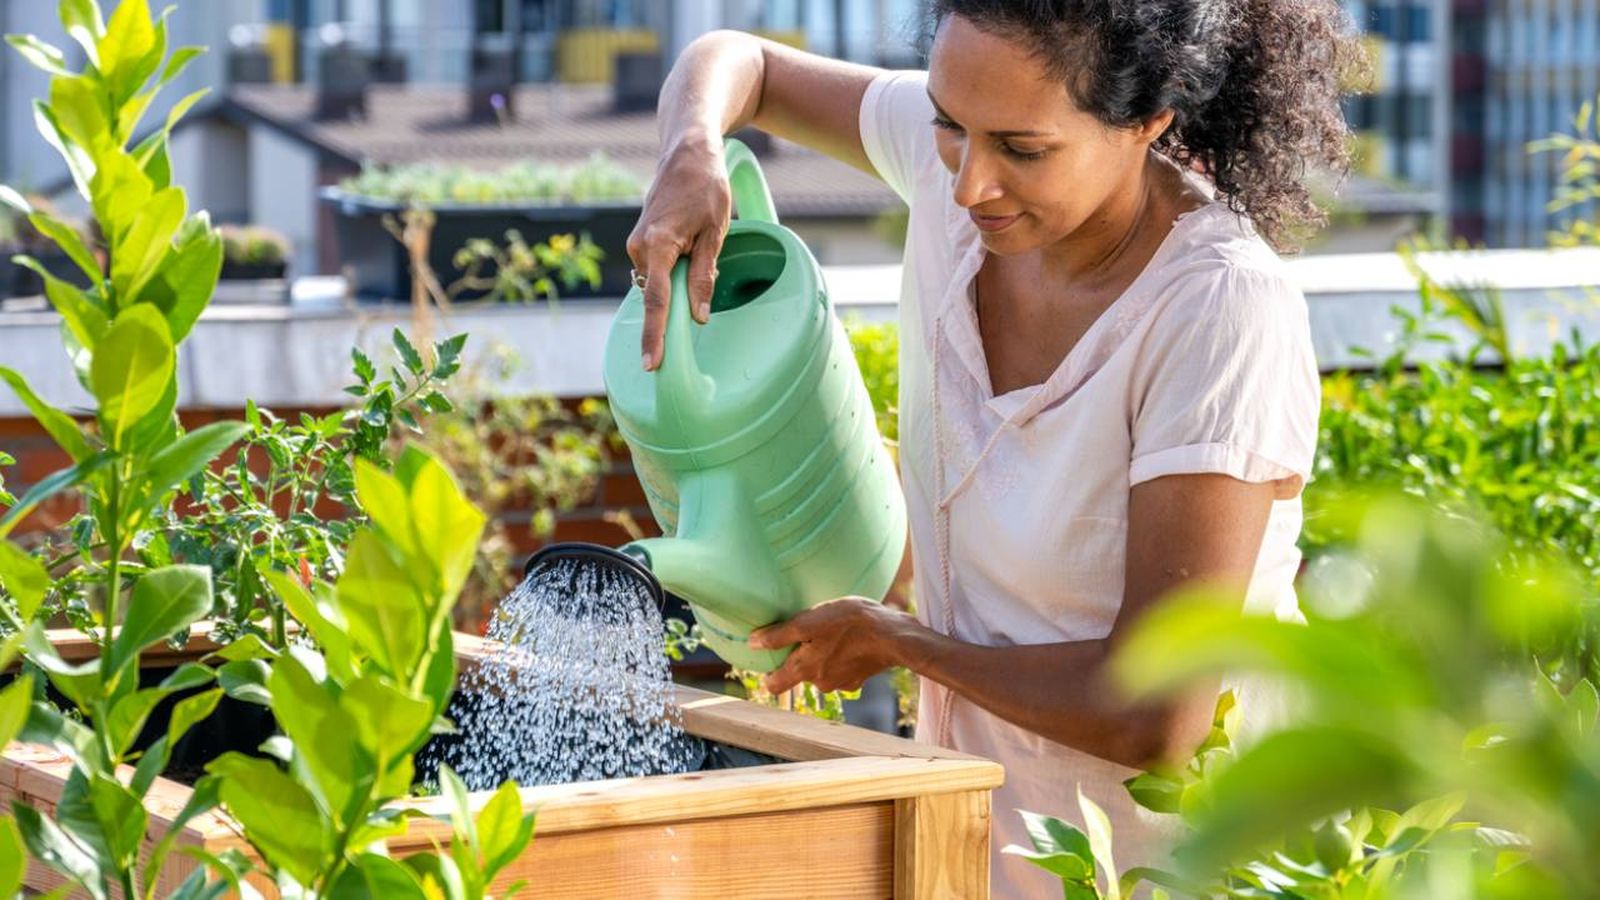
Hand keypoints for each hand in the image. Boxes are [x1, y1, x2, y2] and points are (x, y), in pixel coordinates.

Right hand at [626, 131, 730, 369]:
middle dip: (679, 300)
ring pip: (660, 284)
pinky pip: (658, 272)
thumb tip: (699, 317)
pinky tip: (690, 247)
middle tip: (705, 260)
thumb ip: (705, 276)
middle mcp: (639, 248)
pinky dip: (674, 273)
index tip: (652, 364)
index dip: (655, 336)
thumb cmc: (705, 187)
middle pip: (659, 295)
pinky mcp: (641, 244)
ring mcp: (637, 246)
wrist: (686, 152)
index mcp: (658, 246)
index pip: (657, 302)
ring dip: (680, 281)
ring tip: (700, 241)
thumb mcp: (716, 233)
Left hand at [748, 598, 921, 694]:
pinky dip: (841, 656)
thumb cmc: (850, 623)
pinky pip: (841, 669)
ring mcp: (841, 683)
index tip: (769, 655)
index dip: (768, 672)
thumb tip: (752, 643)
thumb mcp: (809, 622)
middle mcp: (820, 683)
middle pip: (798, 675)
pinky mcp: (859, 678)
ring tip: (831, 631)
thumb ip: (779, 635)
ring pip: (821, 671)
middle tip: (807, 634)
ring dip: (822, 654)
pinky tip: (849, 639)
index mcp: (804, 670)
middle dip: (799, 657)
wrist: (893, 636)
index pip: (773, 686)